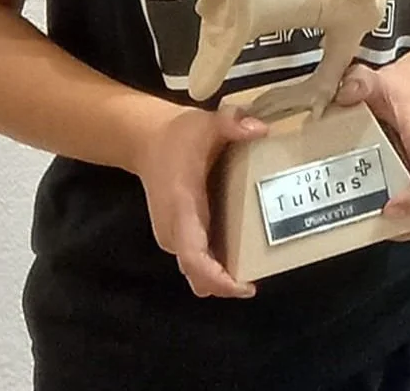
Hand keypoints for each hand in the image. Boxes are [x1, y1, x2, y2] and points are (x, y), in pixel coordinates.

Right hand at [133, 103, 268, 298]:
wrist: (147, 141)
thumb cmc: (178, 136)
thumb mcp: (206, 124)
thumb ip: (231, 123)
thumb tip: (260, 128)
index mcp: (181, 209)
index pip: (194, 256)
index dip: (217, 277)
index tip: (245, 286)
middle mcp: (174, 231)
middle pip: (198, 274)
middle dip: (227, 284)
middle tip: (262, 277)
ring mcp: (175, 236)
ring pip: (197, 272)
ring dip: (223, 278)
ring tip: (260, 268)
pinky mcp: (180, 235)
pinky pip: (199, 262)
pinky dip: (219, 267)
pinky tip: (246, 257)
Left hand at [335, 59, 409, 239]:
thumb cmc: (409, 90)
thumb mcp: (383, 79)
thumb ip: (362, 82)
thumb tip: (345, 92)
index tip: (387, 207)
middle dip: (409, 226)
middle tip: (373, 222)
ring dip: (407, 228)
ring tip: (371, 225)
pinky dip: (406, 222)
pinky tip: (374, 214)